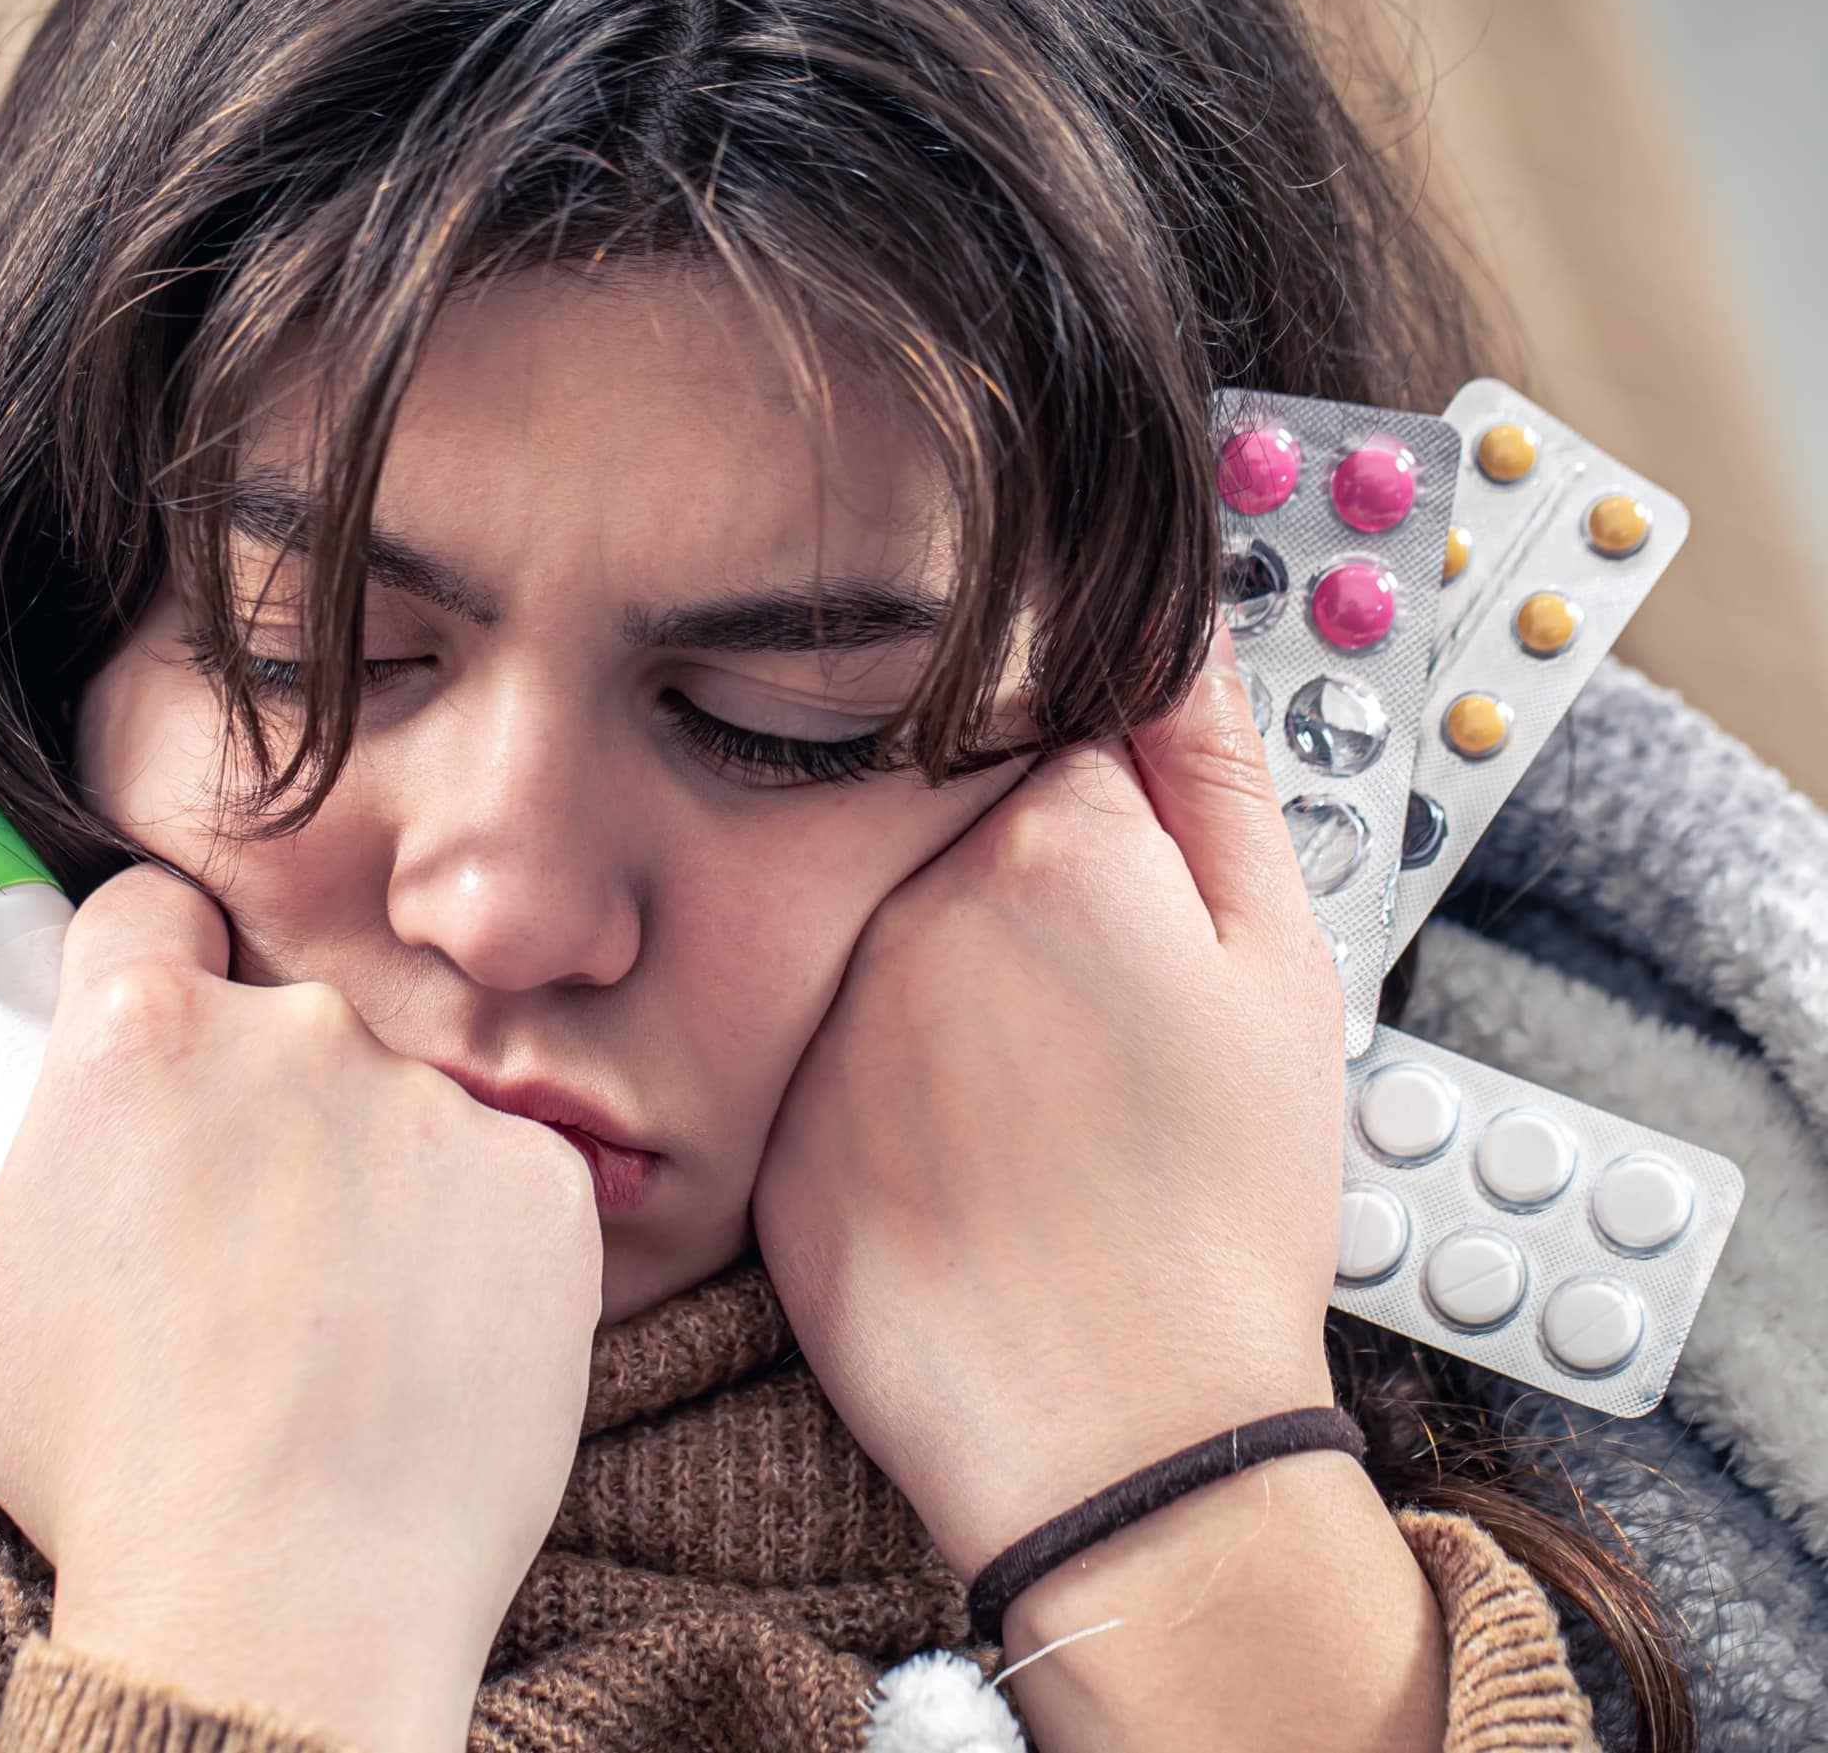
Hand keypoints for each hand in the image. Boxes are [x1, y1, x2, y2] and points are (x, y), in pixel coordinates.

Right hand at [0, 866, 604, 1752]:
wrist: (288, 1603)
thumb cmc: (96, 1460)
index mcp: (142, 1031)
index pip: (151, 911)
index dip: (143, 974)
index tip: (147, 1066)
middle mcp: (301, 1033)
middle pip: (275, 1014)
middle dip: (250, 1098)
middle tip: (224, 1238)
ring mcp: (434, 1106)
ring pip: (389, 1098)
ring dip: (359, 1168)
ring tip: (321, 1316)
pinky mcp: (542, 1182)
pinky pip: (494, 1173)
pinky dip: (463, 1235)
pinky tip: (414, 1335)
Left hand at [751, 629, 1345, 1578]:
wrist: (1115, 1431)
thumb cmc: (1220, 1210)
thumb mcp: (1280, 969)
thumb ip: (1218, 769)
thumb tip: (1172, 622)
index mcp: (1056, 841)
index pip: (1061, 740)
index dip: (1115, 824)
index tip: (1138, 911)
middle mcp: (911, 901)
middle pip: (961, 832)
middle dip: (1027, 898)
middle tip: (1091, 1033)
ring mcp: (826, 1005)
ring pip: (889, 938)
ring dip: (950, 988)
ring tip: (1030, 1114)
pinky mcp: (772, 1112)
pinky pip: (830, 1047)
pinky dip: (889, 1082)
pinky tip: (960, 1164)